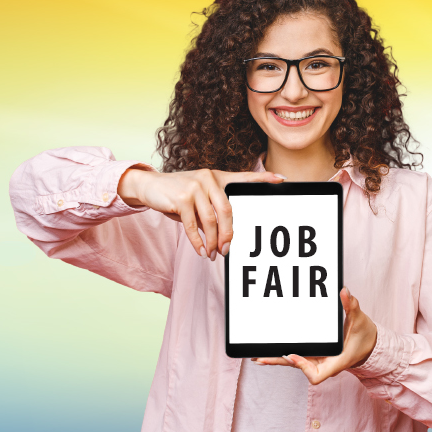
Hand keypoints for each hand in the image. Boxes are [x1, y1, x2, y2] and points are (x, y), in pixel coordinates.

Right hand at [118, 167, 285, 259]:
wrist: (150, 186)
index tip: (281, 179)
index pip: (244, 177)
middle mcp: (208, 178)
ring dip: (212, 241)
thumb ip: (212, 211)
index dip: (263, 178)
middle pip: (227, 210)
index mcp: (217, 177)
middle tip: (227, 250)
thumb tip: (224, 237)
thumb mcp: (198, 199)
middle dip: (228, 234)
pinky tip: (201, 250)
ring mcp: (194, 187)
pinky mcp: (180, 198)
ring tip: (212, 253)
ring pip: (210, 221)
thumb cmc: (178, 195)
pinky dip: (197, 241)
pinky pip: (192, 225)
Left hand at [254, 287, 377, 384]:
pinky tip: (270, 349)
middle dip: (278, 361)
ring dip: (276, 358)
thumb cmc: (364, 336)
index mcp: (335, 362)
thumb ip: (351, 305)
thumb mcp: (359, 320)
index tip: (292, 355)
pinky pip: (295, 355)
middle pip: (297, 366)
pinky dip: (283, 352)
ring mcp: (317, 360)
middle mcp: (323, 363)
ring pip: (293, 361)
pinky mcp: (313, 354)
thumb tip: (343, 291)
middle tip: (260, 358)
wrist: (367, 344)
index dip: (302, 366)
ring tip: (257, 356)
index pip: (315, 374)